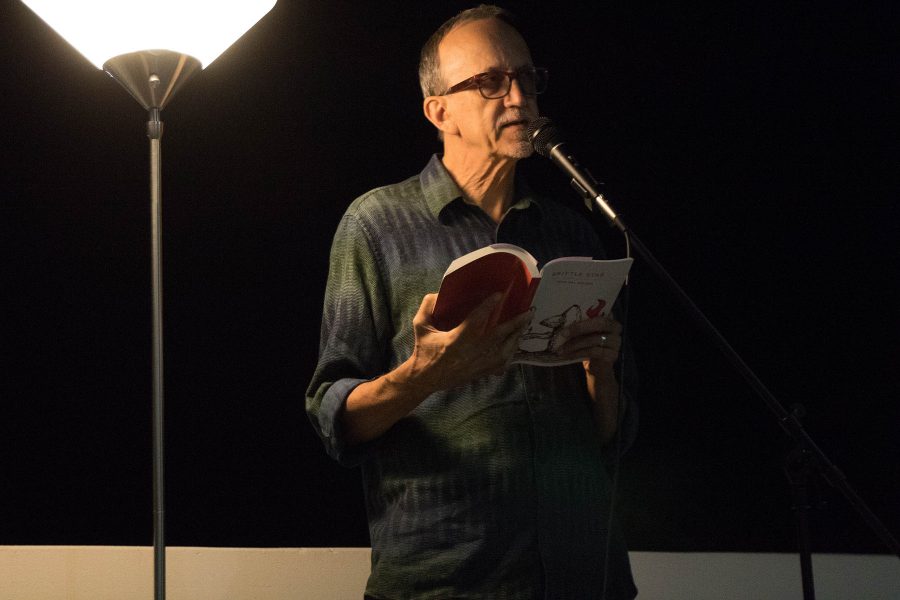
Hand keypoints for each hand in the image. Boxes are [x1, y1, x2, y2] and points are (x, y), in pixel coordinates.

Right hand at [407, 292, 531, 392]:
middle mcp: (472, 351)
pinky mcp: (483, 372)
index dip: (489, 304)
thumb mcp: (420, 327)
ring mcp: (480, 364)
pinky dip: (511, 352)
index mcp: (457, 339)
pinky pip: (504, 362)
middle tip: (529, 312)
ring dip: (517, 336)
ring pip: (506, 349)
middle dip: (516, 322)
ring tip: (524, 325)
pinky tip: (514, 344)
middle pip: (500, 334)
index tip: (500, 294)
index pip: (477, 318)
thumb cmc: (424, 351)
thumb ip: (426, 308)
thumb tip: (437, 294)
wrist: (426, 379)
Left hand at [553, 315, 621, 378]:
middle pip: (599, 324)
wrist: (598, 368)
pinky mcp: (612, 355)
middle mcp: (616, 328)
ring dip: (575, 344)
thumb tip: (563, 323)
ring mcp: (616, 342)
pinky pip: (594, 352)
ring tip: (561, 349)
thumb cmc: (589, 346)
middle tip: (563, 333)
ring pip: (594, 339)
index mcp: (609, 318)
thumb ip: (580, 325)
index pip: (599, 312)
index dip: (584, 314)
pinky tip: (568, 356)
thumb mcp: (585, 334)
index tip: (567, 318)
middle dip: (579, 328)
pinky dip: (578, 353)